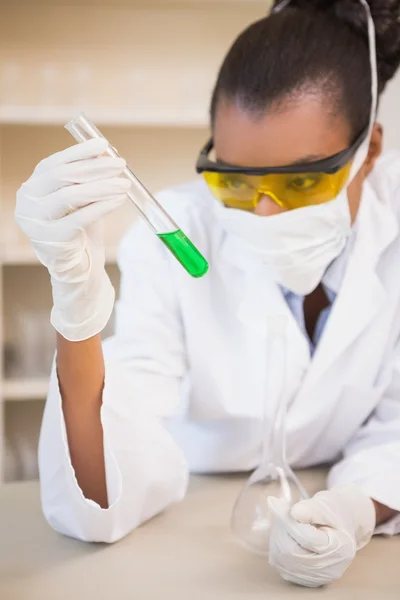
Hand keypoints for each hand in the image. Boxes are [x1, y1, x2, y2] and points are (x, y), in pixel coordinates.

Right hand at [15, 138, 130, 340]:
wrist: (73, 264)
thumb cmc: (76, 226)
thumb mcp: (79, 199)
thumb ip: (86, 177)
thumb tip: (105, 152)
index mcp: (32, 186)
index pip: (54, 163)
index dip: (79, 152)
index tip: (103, 143)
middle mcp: (28, 202)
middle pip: (63, 177)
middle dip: (94, 168)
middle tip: (120, 164)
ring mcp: (36, 222)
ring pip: (71, 196)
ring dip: (101, 186)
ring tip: (124, 182)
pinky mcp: (51, 239)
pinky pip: (80, 218)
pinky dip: (102, 206)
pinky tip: (118, 199)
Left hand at [268, 485, 375, 587]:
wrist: (338, 526)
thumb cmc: (334, 512)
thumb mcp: (326, 505)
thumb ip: (312, 509)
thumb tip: (294, 513)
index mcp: (342, 550)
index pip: (307, 538)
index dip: (288, 519)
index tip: (274, 501)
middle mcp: (330, 570)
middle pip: (291, 552)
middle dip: (281, 527)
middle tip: (278, 508)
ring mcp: (316, 578)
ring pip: (281, 558)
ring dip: (276, 535)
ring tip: (283, 519)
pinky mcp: (301, 579)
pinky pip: (279, 563)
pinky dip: (276, 545)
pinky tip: (283, 532)